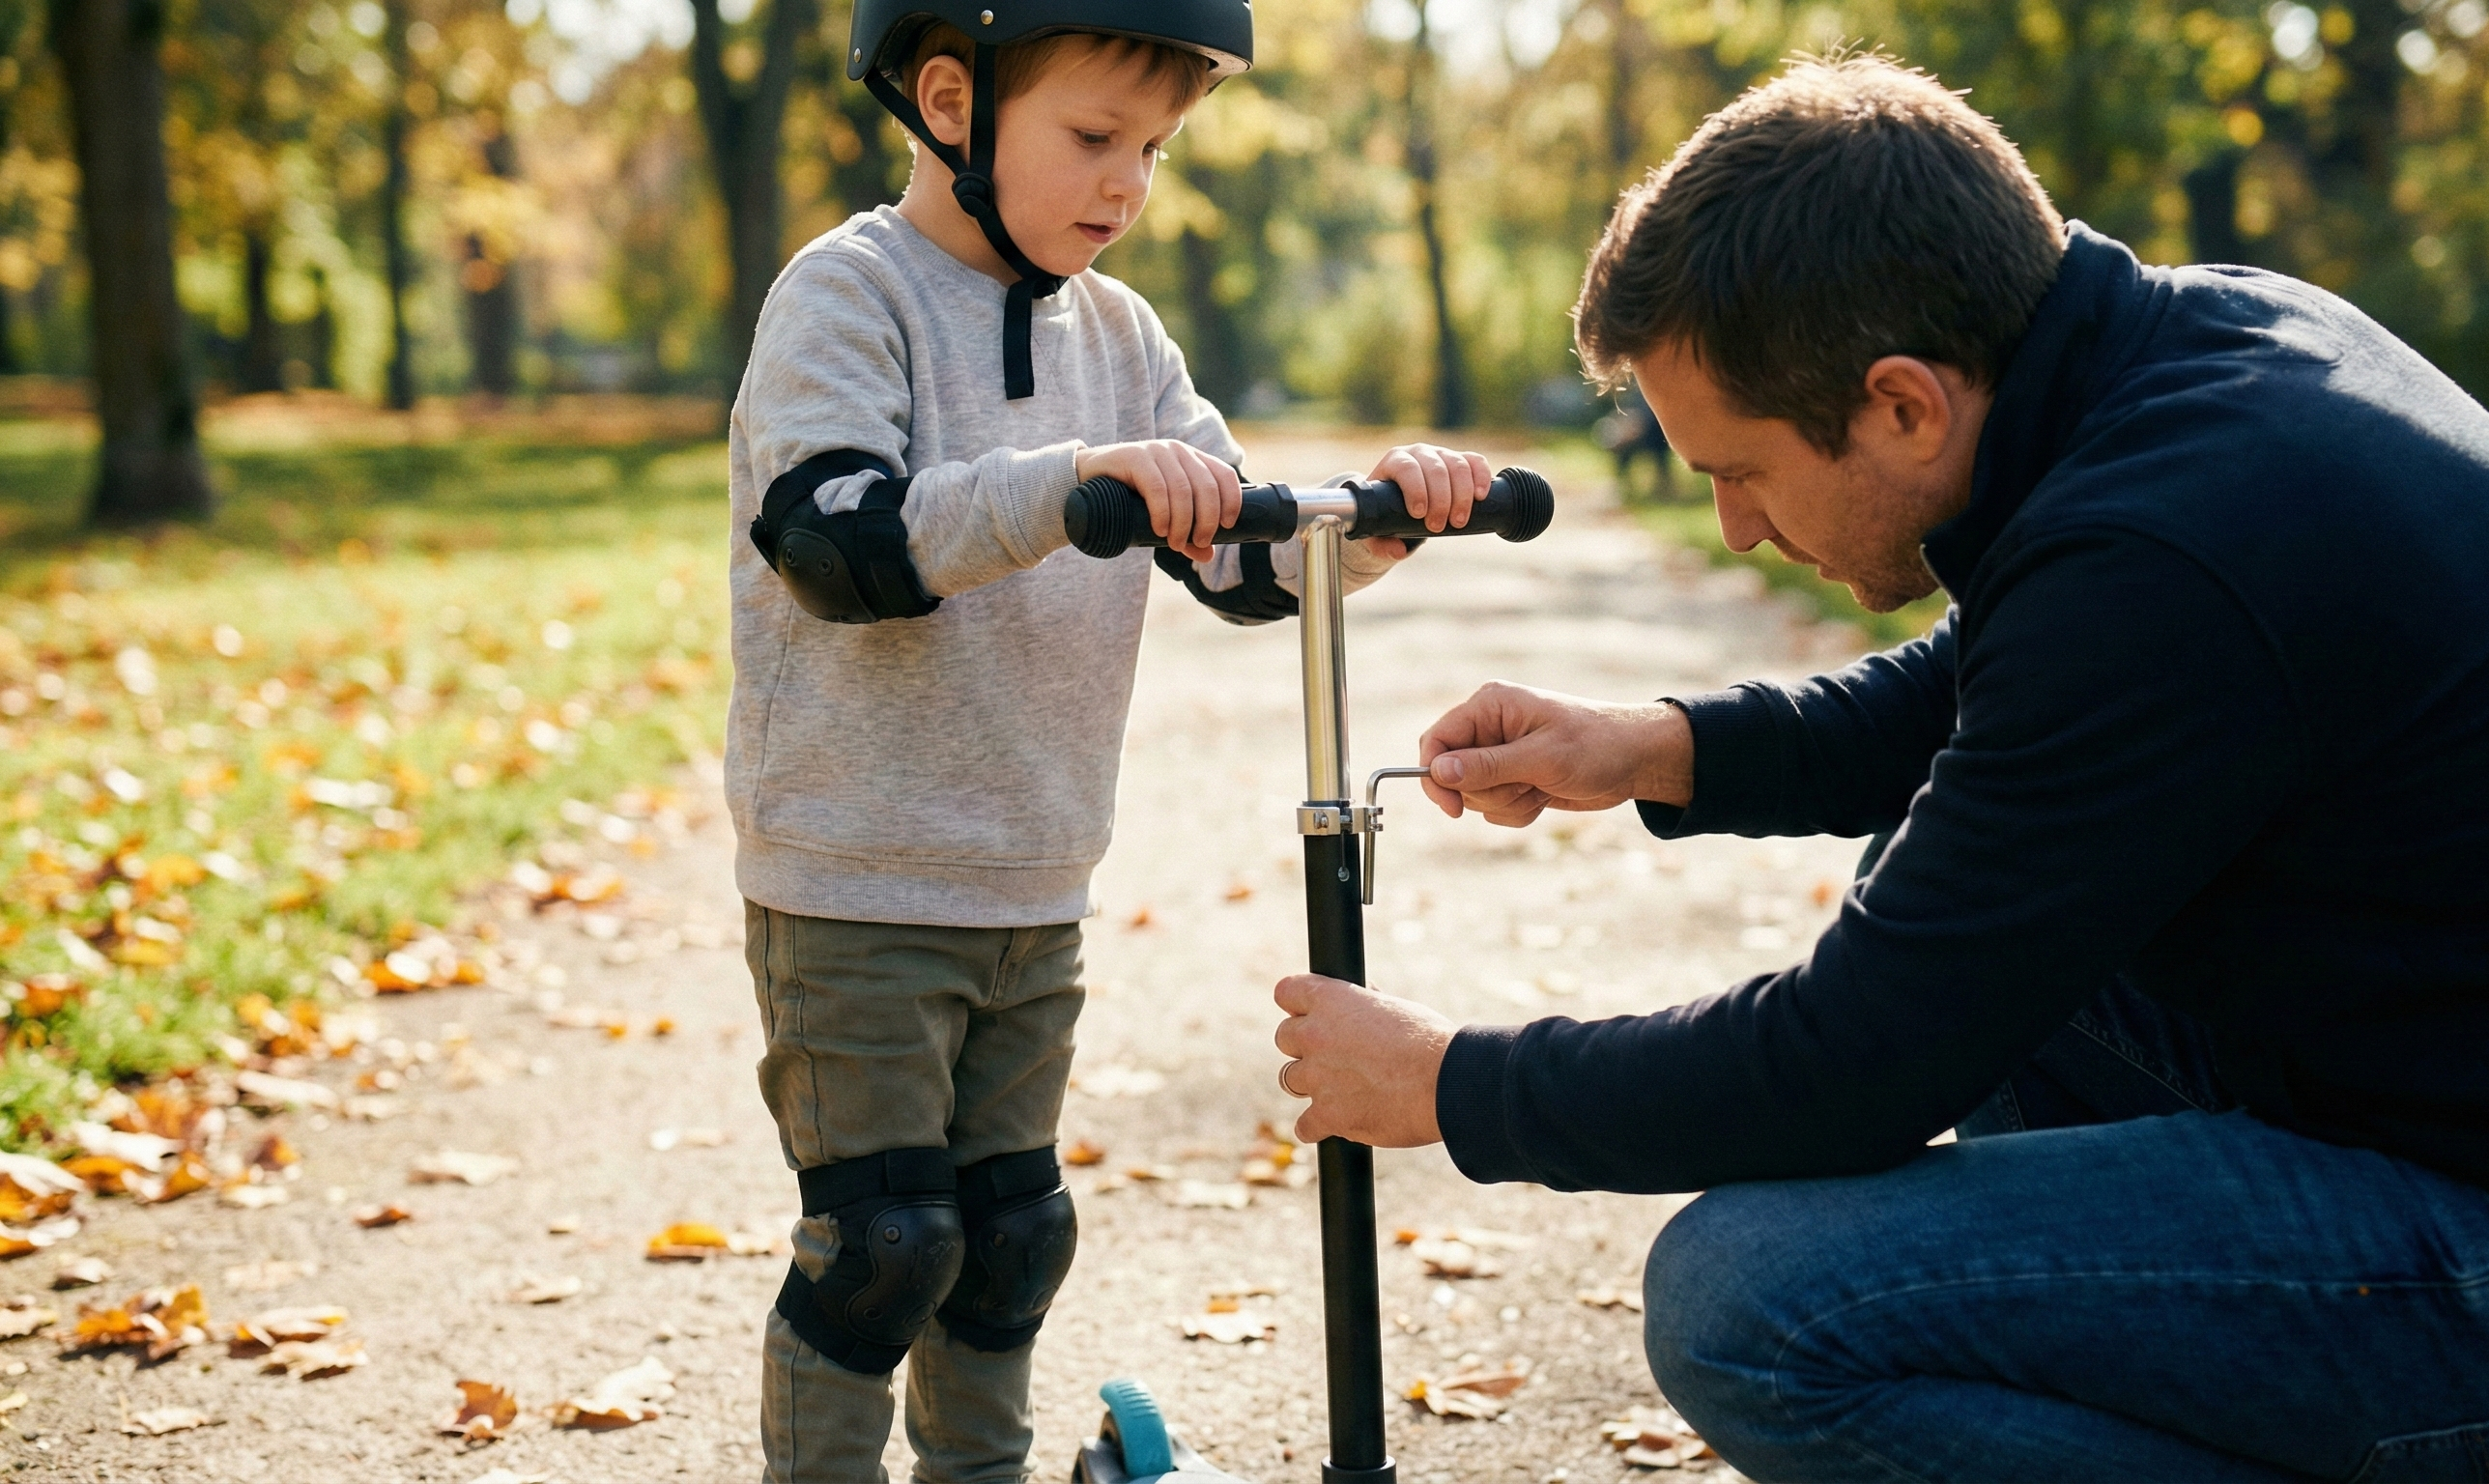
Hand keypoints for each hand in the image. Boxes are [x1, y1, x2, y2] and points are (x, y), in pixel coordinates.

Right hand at [1076, 440, 1241, 562]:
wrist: (1084, 482)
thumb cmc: (1128, 499)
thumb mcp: (1162, 516)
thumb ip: (1186, 533)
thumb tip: (1207, 556)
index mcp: (1191, 460)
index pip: (1224, 475)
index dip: (1231, 501)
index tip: (1227, 527)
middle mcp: (1177, 451)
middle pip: (1207, 486)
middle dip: (1206, 521)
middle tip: (1198, 543)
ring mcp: (1156, 450)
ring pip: (1183, 490)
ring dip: (1183, 523)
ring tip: (1175, 543)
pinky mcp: (1135, 456)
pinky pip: (1157, 487)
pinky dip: (1162, 513)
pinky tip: (1160, 529)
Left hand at [1272, 974, 1454, 1145]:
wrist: (1448, 1082)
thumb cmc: (1432, 1042)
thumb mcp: (1399, 1009)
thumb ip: (1369, 1005)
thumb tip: (1365, 998)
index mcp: (1332, 1000)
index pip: (1287, 991)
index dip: (1297, 1004)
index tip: (1310, 1014)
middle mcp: (1316, 1034)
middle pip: (1284, 1037)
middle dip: (1304, 1046)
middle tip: (1332, 1056)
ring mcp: (1317, 1076)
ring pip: (1289, 1079)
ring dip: (1312, 1084)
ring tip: (1343, 1089)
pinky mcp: (1326, 1114)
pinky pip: (1304, 1125)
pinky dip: (1318, 1127)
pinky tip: (1339, 1122)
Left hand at [1370, 444, 1491, 534]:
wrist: (1402, 505)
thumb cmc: (1387, 515)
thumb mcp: (1378, 532)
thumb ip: (1381, 545)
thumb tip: (1398, 551)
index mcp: (1395, 462)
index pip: (1407, 468)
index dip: (1415, 489)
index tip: (1419, 514)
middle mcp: (1419, 453)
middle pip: (1435, 468)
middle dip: (1440, 500)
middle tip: (1438, 527)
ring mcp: (1442, 454)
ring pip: (1458, 465)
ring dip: (1462, 495)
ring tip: (1458, 522)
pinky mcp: (1462, 460)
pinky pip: (1476, 461)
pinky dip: (1481, 477)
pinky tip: (1481, 497)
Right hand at [1418, 681, 1693, 826]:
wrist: (1637, 761)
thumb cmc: (1597, 746)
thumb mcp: (1542, 758)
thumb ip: (1487, 766)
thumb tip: (1438, 771)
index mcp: (1491, 706)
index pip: (1437, 739)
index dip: (1435, 774)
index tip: (1452, 807)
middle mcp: (1490, 728)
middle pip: (1453, 774)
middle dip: (1488, 792)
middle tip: (1526, 785)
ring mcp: (1501, 755)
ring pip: (1474, 795)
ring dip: (1507, 802)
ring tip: (1541, 787)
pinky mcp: (1514, 778)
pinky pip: (1495, 808)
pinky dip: (1518, 810)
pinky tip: (1544, 795)